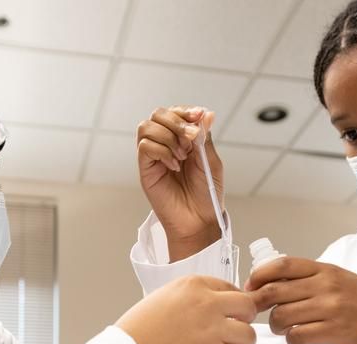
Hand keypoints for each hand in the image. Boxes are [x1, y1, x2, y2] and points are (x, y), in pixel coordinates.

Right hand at [116, 275, 256, 343]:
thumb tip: (209, 305)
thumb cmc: (139, 329)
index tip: (231, 313)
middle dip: (245, 319)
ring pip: (249, 335)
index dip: (234, 303)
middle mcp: (206, 303)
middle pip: (248, 306)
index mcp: (194, 285)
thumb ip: (190, 296)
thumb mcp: (163, 296)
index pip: (231, 287)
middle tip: (236, 329)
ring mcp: (211, 328)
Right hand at [136, 106, 224, 259]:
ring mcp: (154, 156)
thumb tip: (206, 114)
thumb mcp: (211, 162)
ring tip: (183, 156)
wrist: (199, 220)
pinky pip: (145, 146)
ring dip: (168, 137)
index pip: (176, 112)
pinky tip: (174, 165)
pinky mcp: (146, 169)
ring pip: (147, 126)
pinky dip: (161, 150)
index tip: (198, 116)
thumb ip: (204, 138)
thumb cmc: (207, 194)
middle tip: (190, 139)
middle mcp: (166, 144)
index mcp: (182, 139)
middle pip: (158, 114)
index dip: (185, 111)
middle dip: (176, 121)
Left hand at [246, 257, 356, 343]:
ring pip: (281, 316)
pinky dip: (290, 338)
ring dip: (275, 324)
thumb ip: (307, 276)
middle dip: (257, 302)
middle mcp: (326, 287)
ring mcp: (329, 309)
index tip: (250, 285)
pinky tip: (297, 336)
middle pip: (275, 292)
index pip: (283, 265)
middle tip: (254, 310)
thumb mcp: (337, 277)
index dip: (260, 275)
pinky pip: (295, 336)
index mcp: (326, 270)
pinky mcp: (332, 332)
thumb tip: (269, 281)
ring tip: (283, 325)